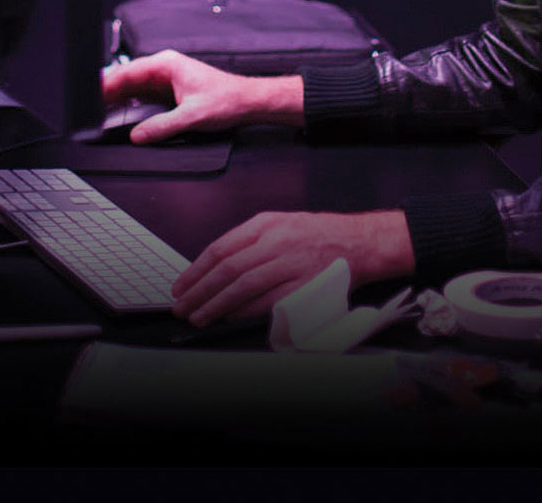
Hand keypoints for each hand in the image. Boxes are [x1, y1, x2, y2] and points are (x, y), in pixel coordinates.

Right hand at [100, 50, 302, 143]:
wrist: (248, 102)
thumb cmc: (227, 100)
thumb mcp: (192, 116)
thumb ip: (162, 126)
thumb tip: (138, 135)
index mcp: (166, 65)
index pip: (127, 72)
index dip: (105, 84)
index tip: (90, 95)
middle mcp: (164, 69)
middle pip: (126, 79)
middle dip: (107, 93)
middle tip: (87, 109)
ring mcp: (166, 80)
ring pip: (133, 88)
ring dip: (117, 100)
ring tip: (97, 113)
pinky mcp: (170, 92)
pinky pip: (143, 97)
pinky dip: (130, 105)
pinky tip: (119, 115)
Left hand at [171, 210, 414, 326]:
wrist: (360, 242)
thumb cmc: (320, 236)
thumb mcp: (281, 224)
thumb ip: (250, 241)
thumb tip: (215, 268)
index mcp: (266, 224)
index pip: (220, 248)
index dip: (195, 270)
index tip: (181, 286)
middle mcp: (277, 241)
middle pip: (227, 269)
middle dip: (199, 291)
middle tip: (182, 306)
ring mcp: (291, 263)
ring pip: (243, 285)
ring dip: (216, 304)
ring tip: (199, 316)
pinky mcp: (304, 285)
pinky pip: (268, 301)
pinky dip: (245, 311)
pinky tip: (229, 317)